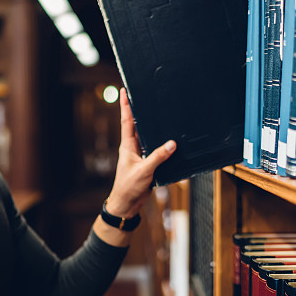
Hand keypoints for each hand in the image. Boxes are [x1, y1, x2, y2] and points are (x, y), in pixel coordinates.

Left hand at [105, 88, 175, 218]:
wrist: (127, 204)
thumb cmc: (128, 187)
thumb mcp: (144, 171)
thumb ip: (158, 157)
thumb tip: (172, 144)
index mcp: (128, 146)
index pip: (126, 121)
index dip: (125, 106)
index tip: (124, 91)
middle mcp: (133, 148)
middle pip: (137, 126)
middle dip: (139, 111)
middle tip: (143, 96)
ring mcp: (140, 156)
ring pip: (148, 138)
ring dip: (153, 128)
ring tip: (159, 114)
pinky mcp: (147, 164)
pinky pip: (155, 151)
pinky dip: (162, 145)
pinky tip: (170, 142)